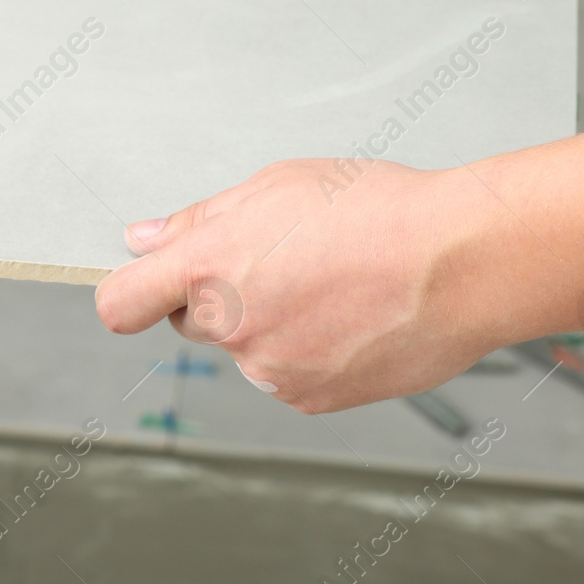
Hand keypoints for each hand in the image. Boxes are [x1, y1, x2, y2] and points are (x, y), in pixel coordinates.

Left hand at [93, 158, 501, 412]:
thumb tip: (146, 239)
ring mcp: (270, 371)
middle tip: (280, 259)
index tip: (142, 287)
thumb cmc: (377, 210)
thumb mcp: (276, 185)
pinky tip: (349, 316)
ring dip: (269, 323)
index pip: (122, 304)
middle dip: (218, 296)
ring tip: (331, 283)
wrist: (461, 263)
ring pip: (245, 348)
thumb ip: (200, 219)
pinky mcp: (310, 399)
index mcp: (210, 268)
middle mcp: (231, 328)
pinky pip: (287, 373)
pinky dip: (308, 350)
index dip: (128, 293)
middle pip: (191, 321)